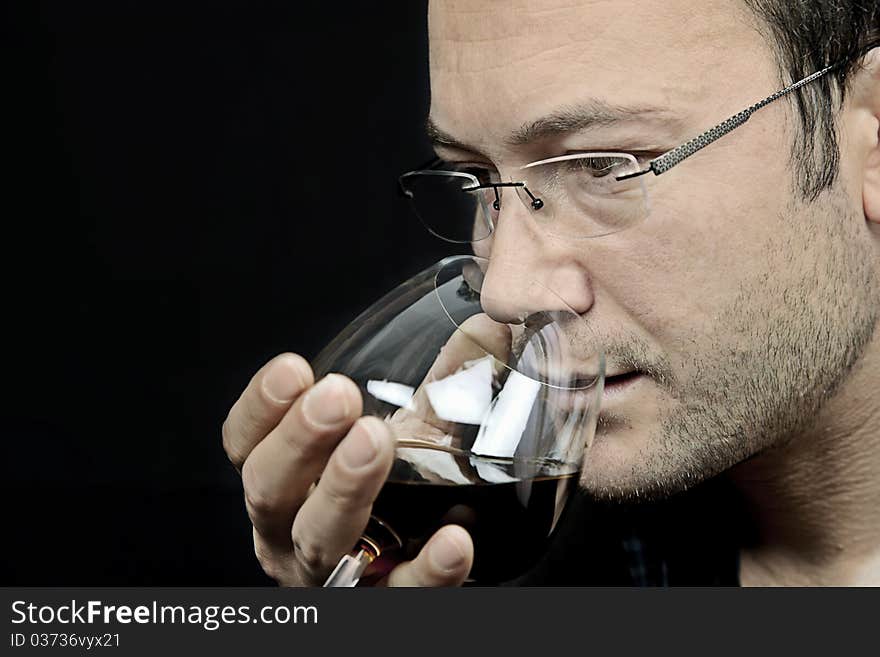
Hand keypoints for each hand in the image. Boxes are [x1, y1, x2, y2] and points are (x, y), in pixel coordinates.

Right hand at [222, 353, 473, 585]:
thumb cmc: (397, 499)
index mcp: (283, 484)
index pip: (246, 446)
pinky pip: (401, 595)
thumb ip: (436, 391)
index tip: (293, 368)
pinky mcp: (382, 606)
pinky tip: (454, 538)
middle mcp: (289, 533)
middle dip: (299, 441)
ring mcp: (331, 577)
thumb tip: (490, 327)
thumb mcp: (403, 441)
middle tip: (336, 396)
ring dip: (342, 489)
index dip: (260, 409)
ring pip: (320, 541)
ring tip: (374, 439)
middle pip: (269, 491)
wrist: (416, 571)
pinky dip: (426, 569)